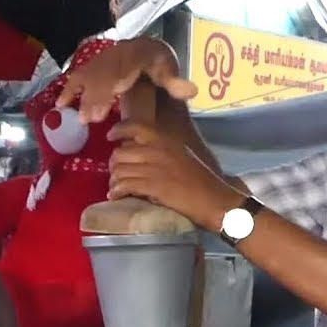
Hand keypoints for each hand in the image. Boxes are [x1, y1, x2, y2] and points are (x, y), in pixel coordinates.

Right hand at [56, 38, 198, 123]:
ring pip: (89, 78)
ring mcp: (100, 62)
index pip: (124, 70)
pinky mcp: (90, 68)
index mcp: (136, 57)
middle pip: (103, 77)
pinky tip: (61, 104)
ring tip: (81, 117)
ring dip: (84, 96)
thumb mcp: (167, 68)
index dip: (116, 83)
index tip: (112, 96)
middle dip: (97, 96)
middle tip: (92, 117)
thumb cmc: (156, 63)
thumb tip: (191, 92)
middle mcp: (115, 58)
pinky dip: (69, 90)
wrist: (144, 46)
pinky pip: (77, 77)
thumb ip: (175, 82)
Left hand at [107, 121, 238, 230]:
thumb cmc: (204, 180)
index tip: (111, 137)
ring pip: (119, 170)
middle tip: (117, 174)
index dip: (118, 131)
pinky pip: (124, 185)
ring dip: (115, 181)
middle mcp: (157, 150)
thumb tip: (141, 152)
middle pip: (120, 153)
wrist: (216, 200)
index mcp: (166, 140)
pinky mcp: (152, 187)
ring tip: (117, 188)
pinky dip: (117, 192)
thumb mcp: (184, 155)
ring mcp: (154, 168)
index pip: (135, 126)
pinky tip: (118, 197)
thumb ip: (164, 150)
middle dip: (114, 165)